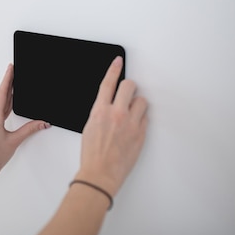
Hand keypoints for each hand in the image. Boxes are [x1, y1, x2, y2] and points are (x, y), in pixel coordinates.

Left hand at [0, 64, 50, 180]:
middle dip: (8, 82)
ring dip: (6, 91)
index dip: (7, 79)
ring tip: (14, 82)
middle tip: (14, 70)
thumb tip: (42, 123)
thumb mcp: (14, 141)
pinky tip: (10, 100)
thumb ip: (29, 130)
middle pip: (1, 94)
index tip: (10, 68)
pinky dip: (5, 101)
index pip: (3, 93)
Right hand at [76, 56, 148, 195]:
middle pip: (129, 86)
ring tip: (131, 113)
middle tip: (128, 91)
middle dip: (129, 86)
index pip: (108, 83)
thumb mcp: (89, 127)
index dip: (114, 69)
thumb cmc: (92, 154)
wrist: (101, 173)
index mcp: (100, 111)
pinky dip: (140, 119)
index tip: (118, 61)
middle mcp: (116, 114)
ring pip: (141, 101)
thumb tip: (108, 105)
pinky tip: (133, 126)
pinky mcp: (141, 134)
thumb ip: (100, 112)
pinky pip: (145, 118)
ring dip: (137, 104)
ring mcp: (131, 123)